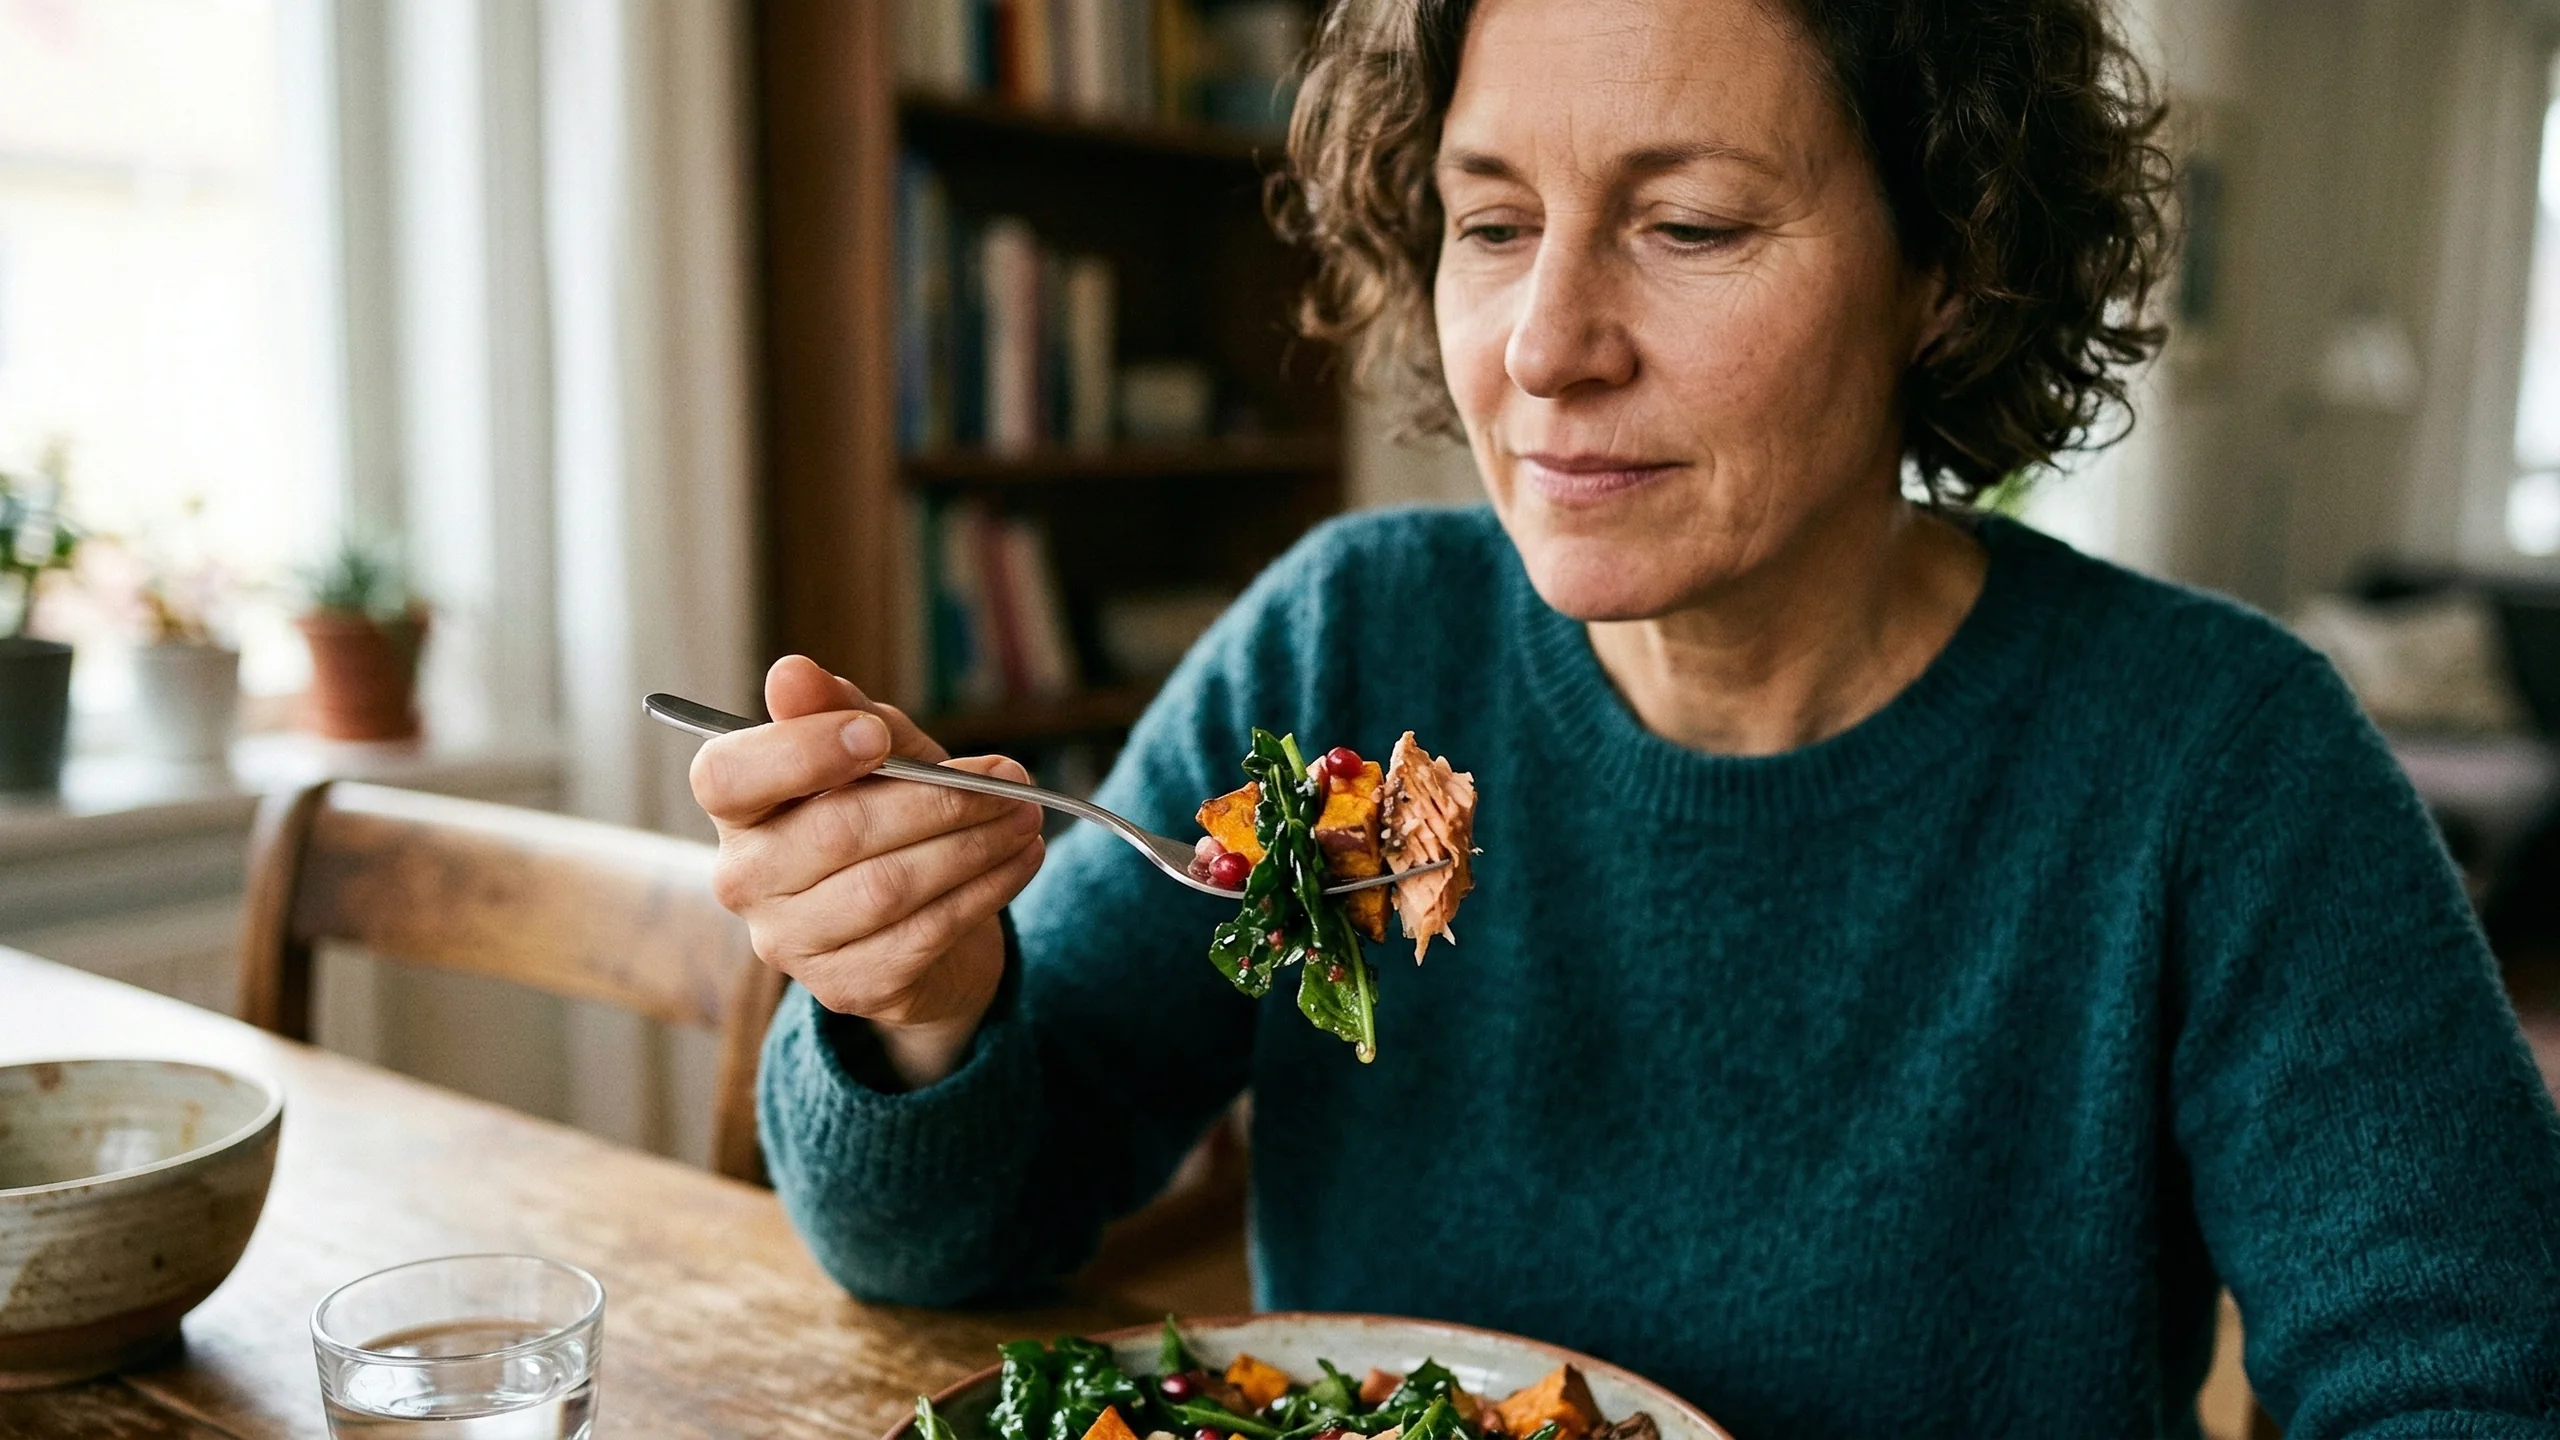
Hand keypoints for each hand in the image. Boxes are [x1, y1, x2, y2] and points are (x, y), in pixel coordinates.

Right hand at [690, 656, 1044, 1087]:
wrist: (922, 922)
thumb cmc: (888, 814)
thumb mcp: (877, 754)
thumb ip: (843, 712)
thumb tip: (791, 673)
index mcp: (737, 807)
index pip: (727, 777)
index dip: (800, 752)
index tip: (875, 733)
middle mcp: (745, 879)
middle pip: (835, 832)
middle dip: (938, 800)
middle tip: (1010, 778)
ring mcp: (791, 942)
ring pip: (887, 888)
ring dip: (973, 845)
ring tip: (1026, 815)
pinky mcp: (847, 987)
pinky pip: (924, 935)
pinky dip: (985, 890)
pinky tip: (1021, 859)